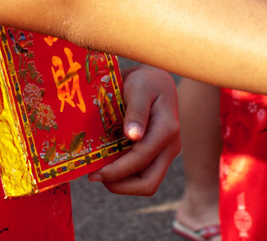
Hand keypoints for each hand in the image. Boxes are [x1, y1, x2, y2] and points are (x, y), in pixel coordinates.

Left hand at [90, 65, 180, 195]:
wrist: (157, 80)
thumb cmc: (145, 81)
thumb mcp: (139, 88)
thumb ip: (137, 111)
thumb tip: (133, 136)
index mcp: (166, 130)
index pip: (141, 159)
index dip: (117, 170)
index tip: (95, 172)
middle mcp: (170, 146)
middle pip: (149, 183)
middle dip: (121, 186)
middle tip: (96, 176)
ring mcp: (166, 153)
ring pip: (146, 183)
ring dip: (122, 183)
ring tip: (100, 171)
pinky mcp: (158, 155)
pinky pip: (143, 174)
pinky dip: (125, 175)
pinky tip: (108, 164)